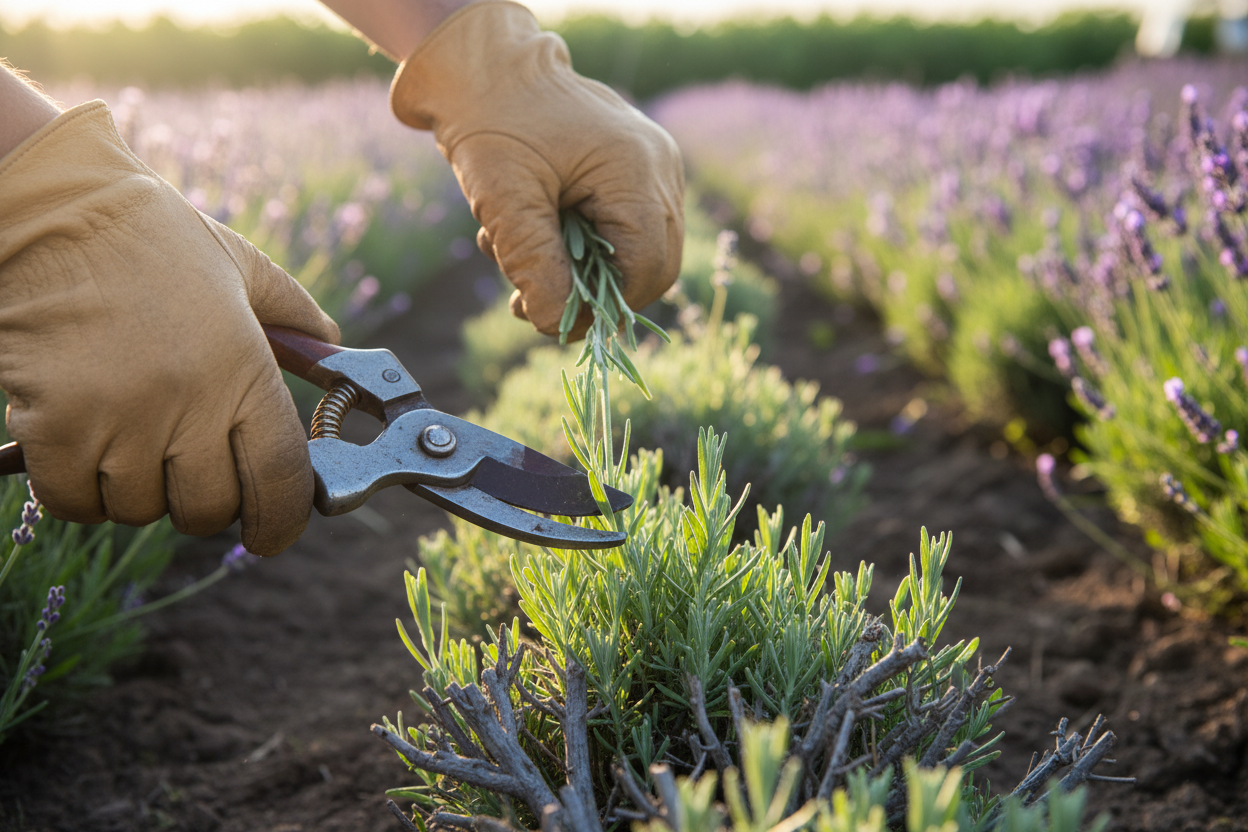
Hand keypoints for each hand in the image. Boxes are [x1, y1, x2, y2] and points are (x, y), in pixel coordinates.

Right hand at [0, 101, 339, 554]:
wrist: (53, 211)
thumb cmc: (154, 240)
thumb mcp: (244, 269)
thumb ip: (298, 320)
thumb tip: (335, 356)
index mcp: (246, 369)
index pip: (281, 480)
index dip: (281, 521)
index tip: (273, 534)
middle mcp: (190, 403)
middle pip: (209, 509)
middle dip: (203, 501)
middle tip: (186, 465)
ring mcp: (121, 419)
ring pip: (139, 509)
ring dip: (136, 489)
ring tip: (128, 434)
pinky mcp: (55, 426)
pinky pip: (75, 502)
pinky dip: (78, 489)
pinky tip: (80, 443)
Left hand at [389, 1, 684, 335]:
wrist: (488, 71)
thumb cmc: (492, 124)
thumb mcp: (503, 198)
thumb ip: (533, 263)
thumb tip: (556, 324)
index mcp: (637, 169)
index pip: (646, 266)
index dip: (602, 305)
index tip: (544, 319)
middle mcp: (662, 170)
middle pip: (652, 267)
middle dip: (591, 295)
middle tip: (528, 302)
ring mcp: (657, 171)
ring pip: (639, 255)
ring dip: (580, 275)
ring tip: (518, 262)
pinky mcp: (640, 176)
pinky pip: (627, 233)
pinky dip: (583, 251)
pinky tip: (535, 237)